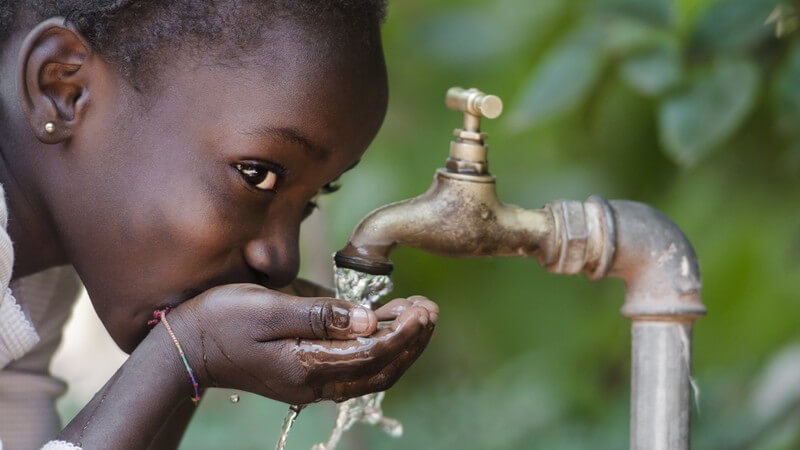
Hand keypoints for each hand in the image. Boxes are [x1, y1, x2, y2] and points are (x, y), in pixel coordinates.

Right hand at [162, 284, 437, 403]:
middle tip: (430, 310)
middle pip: (380, 370)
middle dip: (411, 341)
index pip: (373, 353)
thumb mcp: (270, 308)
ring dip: (399, 347)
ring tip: (418, 315)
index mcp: (307, 365)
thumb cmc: (223, 319)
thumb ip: (321, 314)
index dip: (403, 332)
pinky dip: (378, 351)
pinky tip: (387, 326)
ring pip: (371, 373)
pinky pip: (354, 369)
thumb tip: (369, 320)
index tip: (423, 308)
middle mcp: (314, 382)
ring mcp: (311, 383)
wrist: (188, 347)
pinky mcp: (306, 375)